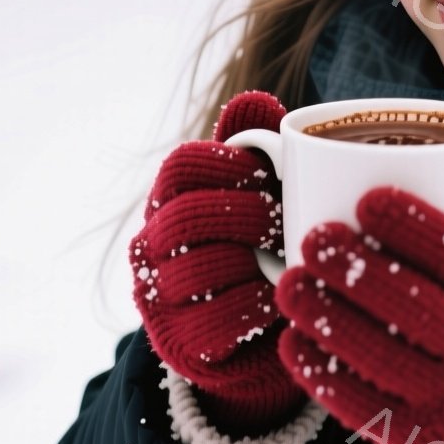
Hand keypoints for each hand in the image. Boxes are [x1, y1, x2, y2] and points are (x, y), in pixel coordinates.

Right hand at [129, 90, 303, 431]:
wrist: (263, 334)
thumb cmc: (265, 246)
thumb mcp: (261, 192)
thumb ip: (255, 146)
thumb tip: (257, 101)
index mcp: (170, 197)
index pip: (182, 166)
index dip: (229, 165)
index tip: (271, 173)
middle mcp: (152, 245)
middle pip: (184, 217)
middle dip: (245, 214)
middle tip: (287, 218)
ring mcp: (161, 297)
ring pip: (196, 270)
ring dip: (253, 260)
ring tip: (291, 255)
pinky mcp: (183, 343)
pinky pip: (217, 321)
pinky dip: (258, 307)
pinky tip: (284, 296)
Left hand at [274, 183, 443, 443]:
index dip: (411, 224)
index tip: (367, 199)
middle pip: (411, 305)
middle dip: (355, 266)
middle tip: (316, 239)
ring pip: (376, 353)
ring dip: (325, 313)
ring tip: (291, 282)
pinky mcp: (414, 442)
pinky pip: (356, 402)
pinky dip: (319, 368)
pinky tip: (294, 338)